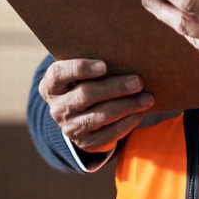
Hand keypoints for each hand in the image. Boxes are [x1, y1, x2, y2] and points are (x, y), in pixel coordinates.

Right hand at [38, 58, 153, 152]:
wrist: (79, 115)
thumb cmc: (84, 82)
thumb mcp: (80, 73)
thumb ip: (93, 64)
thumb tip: (125, 55)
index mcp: (50, 85)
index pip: (59, 74)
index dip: (80, 69)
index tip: (104, 65)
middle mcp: (57, 108)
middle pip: (86, 95)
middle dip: (115, 88)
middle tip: (138, 82)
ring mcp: (70, 128)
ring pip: (100, 115)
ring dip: (127, 106)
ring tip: (147, 98)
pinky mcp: (85, 143)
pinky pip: (108, 134)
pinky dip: (127, 123)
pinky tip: (140, 113)